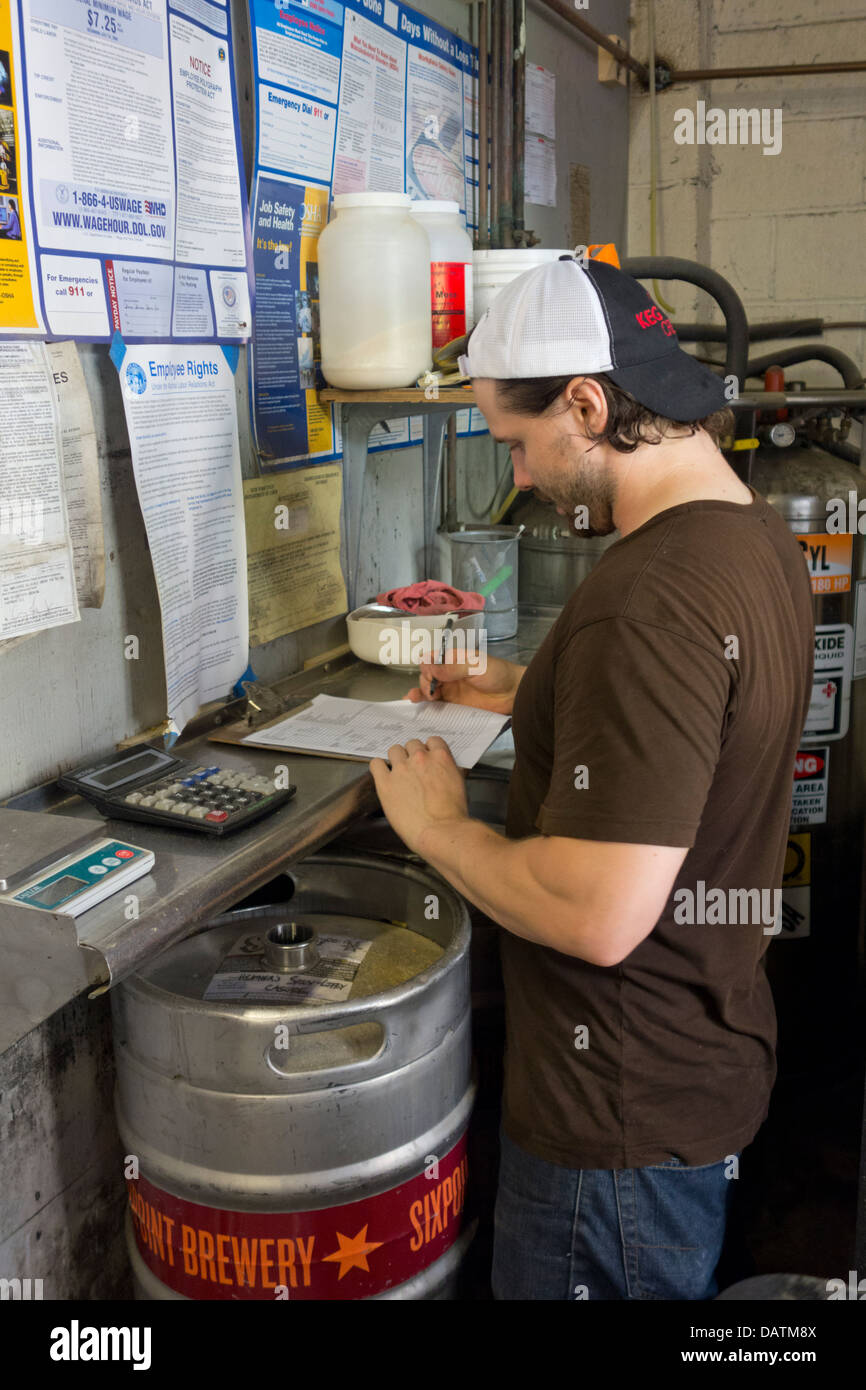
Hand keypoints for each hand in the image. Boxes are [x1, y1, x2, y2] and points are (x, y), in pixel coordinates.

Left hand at [368, 736, 468, 853]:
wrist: (441, 832)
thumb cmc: (452, 814)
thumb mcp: (459, 784)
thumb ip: (450, 771)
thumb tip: (445, 769)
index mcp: (440, 758)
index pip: (432, 741)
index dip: (428, 750)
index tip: (426, 758)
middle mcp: (420, 759)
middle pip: (412, 744)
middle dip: (412, 755)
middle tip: (413, 769)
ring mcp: (401, 769)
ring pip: (394, 750)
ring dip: (396, 759)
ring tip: (398, 773)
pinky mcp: (386, 783)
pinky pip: (376, 764)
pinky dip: (379, 768)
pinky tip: (383, 775)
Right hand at [402, 651, 525, 715]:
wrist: (515, 694)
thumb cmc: (499, 674)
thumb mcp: (476, 666)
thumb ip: (453, 667)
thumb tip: (430, 668)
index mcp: (453, 659)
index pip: (431, 659)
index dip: (427, 667)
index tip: (431, 676)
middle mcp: (449, 674)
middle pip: (427, 676)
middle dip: (424, 683)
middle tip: (432, 692)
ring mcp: (451, 690)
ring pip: (429, 690)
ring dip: (420, 693)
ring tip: (413, 698)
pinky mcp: (455, 705)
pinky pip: (437, 705)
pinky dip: (426, 705)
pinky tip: (416, 706)